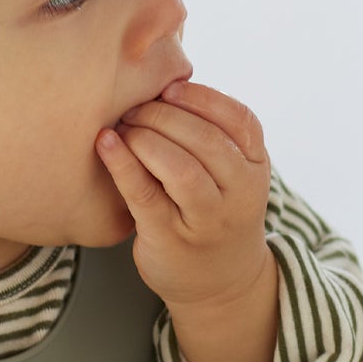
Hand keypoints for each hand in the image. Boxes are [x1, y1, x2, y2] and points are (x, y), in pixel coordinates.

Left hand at [95, 78, 278, 361]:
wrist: (220, 284)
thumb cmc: (215, 213)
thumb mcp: (233, 174)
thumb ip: (212, 134)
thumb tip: (165, 77)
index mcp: (256, 168)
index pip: (240, 121)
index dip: (203, 98)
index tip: (170, 88)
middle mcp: (239, 194)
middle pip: (205, 140)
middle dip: (164, 115)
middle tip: (134, 107)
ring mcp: (207, 220)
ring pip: (179, 167)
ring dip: (146, 137)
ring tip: (122, 126)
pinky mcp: (171, 238)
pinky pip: (145, 195)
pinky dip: (123, 164)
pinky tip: (105, 144)